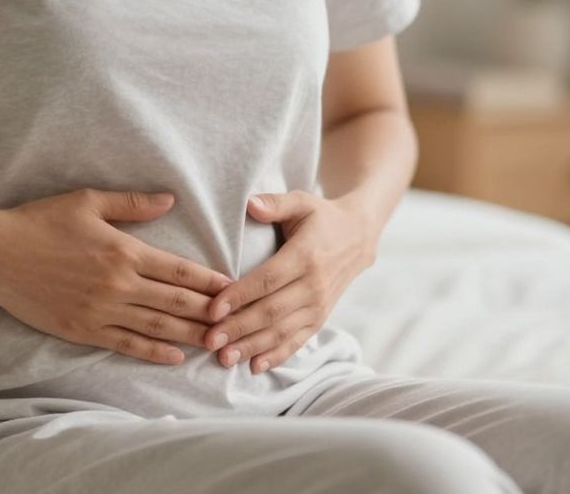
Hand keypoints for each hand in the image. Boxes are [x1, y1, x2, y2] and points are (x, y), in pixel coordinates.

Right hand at [0, 188, 233, 365]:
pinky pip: (126, 344)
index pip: (179, 270)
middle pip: (176, 302)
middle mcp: (118, 285)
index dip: (210, 281)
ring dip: (190, 335)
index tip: (234, 287)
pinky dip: (154, 351)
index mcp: (124, 251)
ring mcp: (101, 311)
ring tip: (218, 342)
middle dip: (210, 312)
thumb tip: (170, 201)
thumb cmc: (40, 221)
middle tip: (239, 321)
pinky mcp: (82, 329)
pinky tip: (175, 356)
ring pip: (157, 326)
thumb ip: (132, 204)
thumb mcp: (87, 201)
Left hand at [201, 190, 377, 374]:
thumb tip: (251, 205)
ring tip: (224, 359)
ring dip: (252, 346)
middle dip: (239, 328)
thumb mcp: (302, 201)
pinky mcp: (321, 318)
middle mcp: (314, 285)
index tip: (213, 308)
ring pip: (282, 331)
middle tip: (209, 340)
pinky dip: (277, 356)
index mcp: (306, 255)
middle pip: (271, 311)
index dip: (240, 295)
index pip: (268, 279)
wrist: (359, 236)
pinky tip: (255, 366)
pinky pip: (298, 341)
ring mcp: (319, 305)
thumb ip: (276, 203)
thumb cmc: (322, 217)